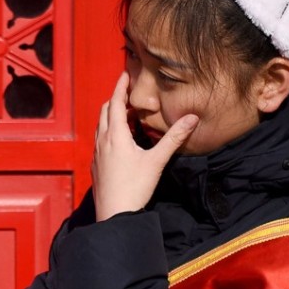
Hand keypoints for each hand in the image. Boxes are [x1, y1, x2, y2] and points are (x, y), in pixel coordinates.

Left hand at [91, 72, 197, 221]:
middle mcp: (102, 140)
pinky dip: (108, 131)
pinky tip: (118, 140)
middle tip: (128, 93)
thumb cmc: (135, 187)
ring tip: (125, 114)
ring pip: (100, 126)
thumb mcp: (157, 161)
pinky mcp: (96, 165)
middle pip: (105, 111)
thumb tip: (192, 118)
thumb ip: (174, 138)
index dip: (120, 87)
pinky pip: (99, 140)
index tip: (125, 74)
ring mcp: (97, 153)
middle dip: (115, 99)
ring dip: (111, 115)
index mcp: (115, 135)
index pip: (115, 103)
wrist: (114, 214)